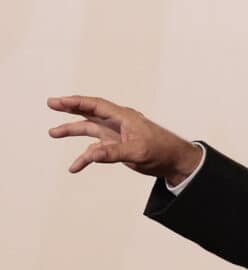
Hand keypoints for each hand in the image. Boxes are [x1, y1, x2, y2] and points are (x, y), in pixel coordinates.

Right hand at [48, 95, 201, 185]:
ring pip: (90, 129)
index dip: (76, 102)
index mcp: (125, 117)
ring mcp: (117, 134)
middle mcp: (118, 122)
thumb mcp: (138, 152)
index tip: (58, 101)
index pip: (97, 105)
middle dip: (70, 108)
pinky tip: (75, 167)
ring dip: (73, 130)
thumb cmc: (162, 151)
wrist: (175, 161)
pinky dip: (85, 157)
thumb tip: (91, 154)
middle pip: (90, 112)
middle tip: (51, 103)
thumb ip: (113, 153)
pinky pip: (96, 150)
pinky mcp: (117, 146)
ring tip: (53, 132)